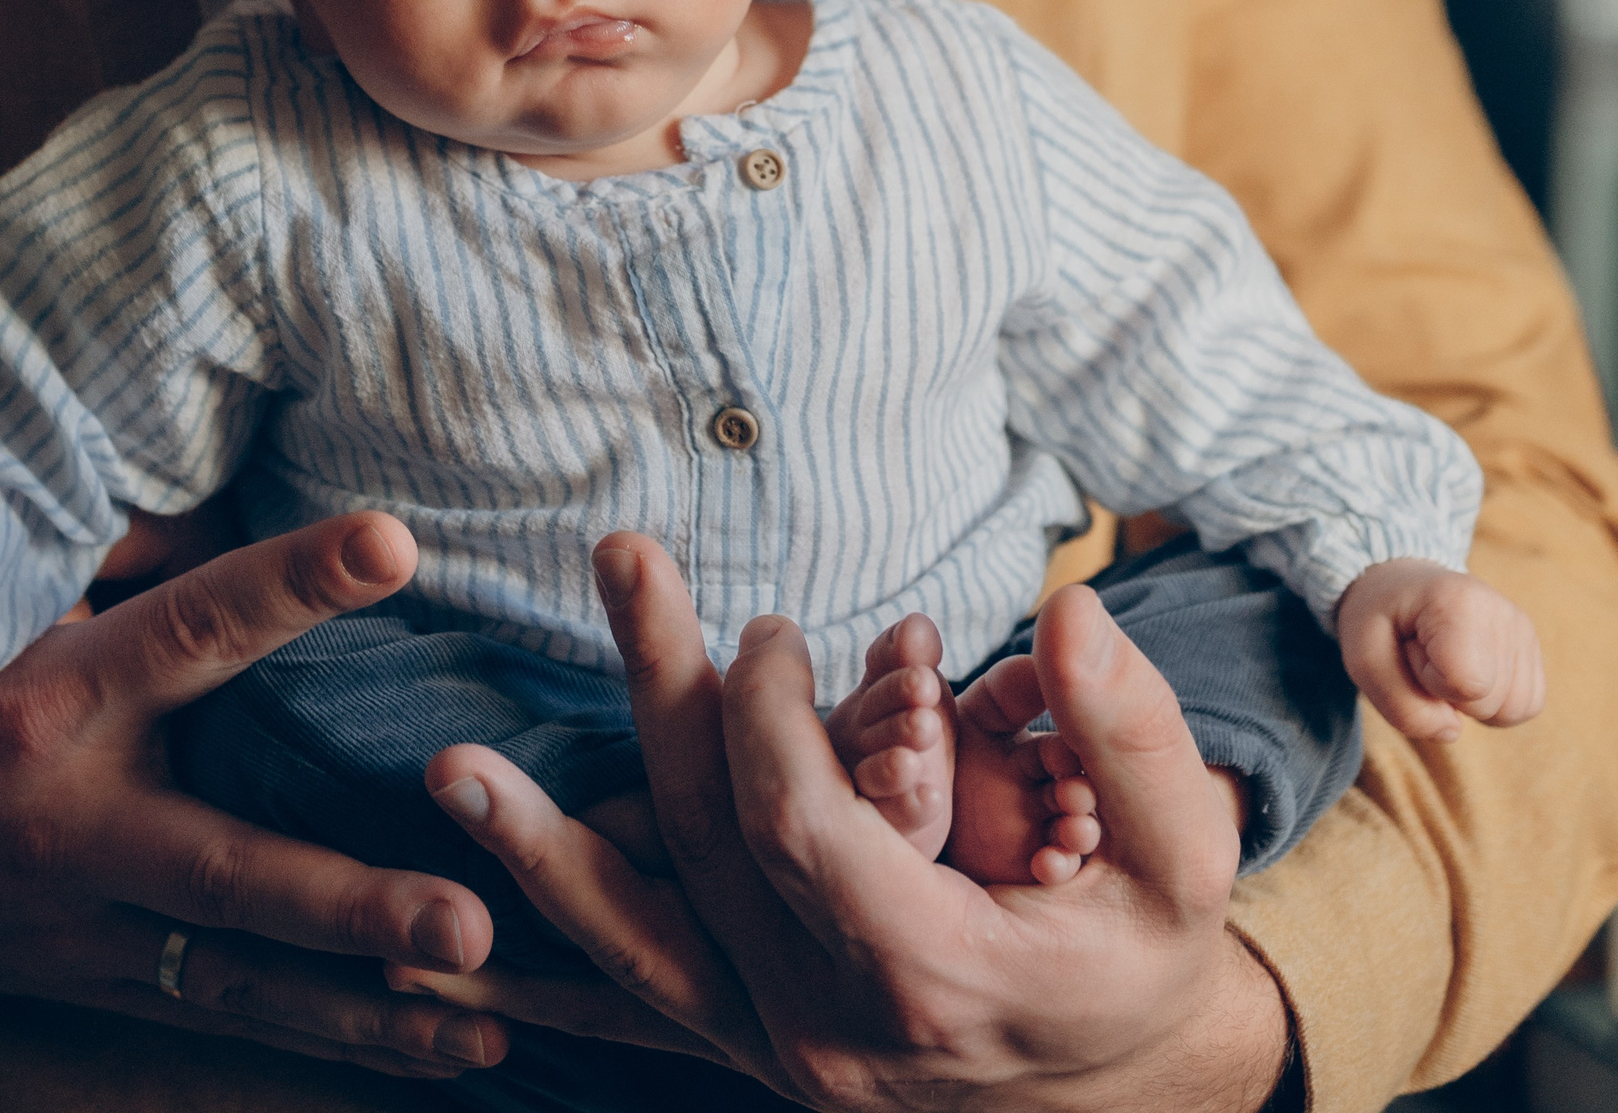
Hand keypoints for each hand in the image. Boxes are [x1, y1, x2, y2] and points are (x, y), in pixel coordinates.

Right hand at [0, 511, 511, 1078]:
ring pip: (237, 981)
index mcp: (58, 697)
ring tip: (488, 1017)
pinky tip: (435, 1049)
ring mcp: (80, 925)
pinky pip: (224, 1022)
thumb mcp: (14, 606)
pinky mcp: (95, 984)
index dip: (290, 582)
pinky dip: (328, 1041)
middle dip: (347, 905)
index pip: (192, 627)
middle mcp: (70, 823)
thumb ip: (129, 560)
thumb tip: (238, 475)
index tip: (394, 543)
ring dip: (366, 1010)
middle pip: (223, 869)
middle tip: (471, 914)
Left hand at [404, 533, 1291, 1110]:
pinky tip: (434, 943)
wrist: (1121, 1095)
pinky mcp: (747, 1049)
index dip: (769, 708)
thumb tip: (1068, 611)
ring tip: (450, 775)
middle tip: (627, 559)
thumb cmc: (1145, 958)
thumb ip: (1131, 736)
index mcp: (934, 969)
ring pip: (643, 937)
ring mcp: (777, 1049)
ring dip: (543, 847)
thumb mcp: (1183, 860)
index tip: (773, 623)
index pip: (800, 821)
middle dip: (663, 689)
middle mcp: (833, 1023)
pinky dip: (547, 960)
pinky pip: (633, 1002)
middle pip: (708, 843)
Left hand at [1337, 558, 1546, 741]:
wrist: (1400, 586)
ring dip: (1470, 700)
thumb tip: (1452, 732)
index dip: (1431, 684)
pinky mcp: (1532, 645)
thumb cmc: (1380, 620)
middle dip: (1446, 694)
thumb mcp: (1363, 660)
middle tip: (1423, 654)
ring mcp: (1523, 629)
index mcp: (1460, 603)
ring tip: (1443, 661)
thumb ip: (1401, 707)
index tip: (1412, 650)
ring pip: (1513, 710)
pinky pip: (1526, 705)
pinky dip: (1493, 702)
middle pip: (1489, 703)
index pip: (1468, 685)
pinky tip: (1466, 671)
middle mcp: (1504, 612)